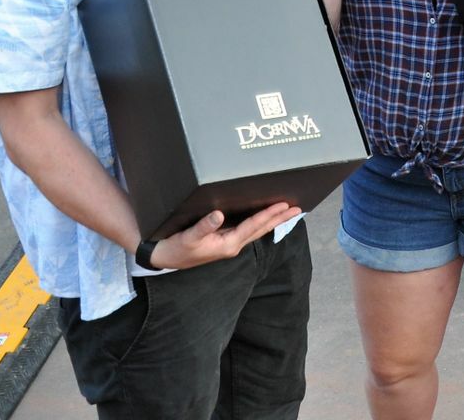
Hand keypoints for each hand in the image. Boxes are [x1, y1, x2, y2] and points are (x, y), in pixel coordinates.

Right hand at [149, 203, 300, 269]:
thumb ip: (204, 227)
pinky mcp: (225, 240)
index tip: (284, 206)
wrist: (165, 258)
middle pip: (261, 229)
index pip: (253, 227)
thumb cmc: (177, 248)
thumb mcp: (188, 237)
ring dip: (272, 220)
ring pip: (257, 230)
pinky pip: (248, 229)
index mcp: (228, 244)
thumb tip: (219, 215)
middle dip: (279, 218)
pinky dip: (260, 222)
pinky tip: (265, 217)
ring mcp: (230, 243)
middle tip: (298, 208)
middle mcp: (233, 245)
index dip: (269, 215)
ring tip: (288, 211)